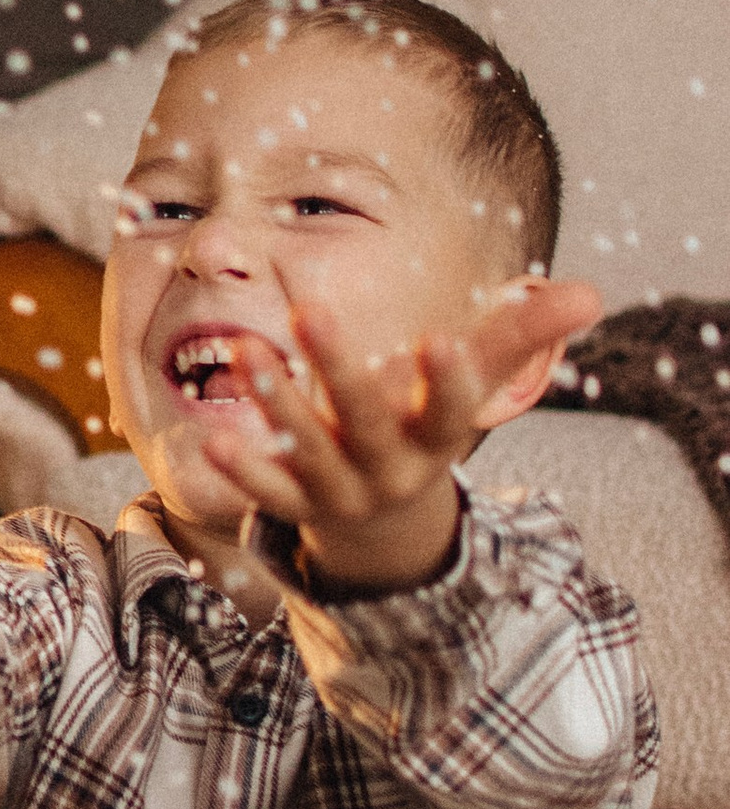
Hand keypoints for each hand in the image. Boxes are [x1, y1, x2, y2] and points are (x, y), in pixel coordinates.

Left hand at [207, 278, 600, 593]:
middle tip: (310, 309)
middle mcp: (390, 468)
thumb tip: (592, 292)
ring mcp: (340, 491)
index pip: (449, 411)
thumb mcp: (473, 384)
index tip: (439, 341)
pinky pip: (267, 492)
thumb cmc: (427, 422)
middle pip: (365, 421)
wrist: (384, 516)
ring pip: (307, 453)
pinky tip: (215, 436)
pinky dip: (244, 469)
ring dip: (277, 404)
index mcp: (436, 437)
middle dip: (338, 370)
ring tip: (246, 352)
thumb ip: (521, 335)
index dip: (448, 382)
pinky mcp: (295, 505)